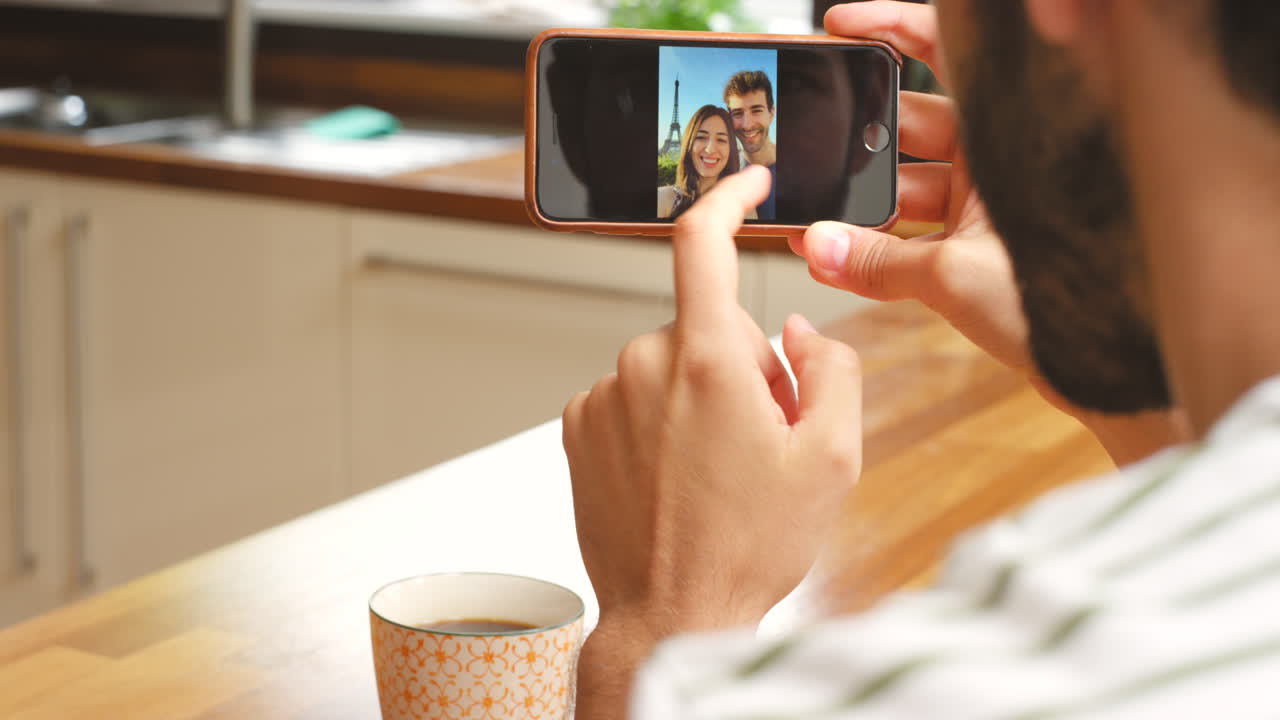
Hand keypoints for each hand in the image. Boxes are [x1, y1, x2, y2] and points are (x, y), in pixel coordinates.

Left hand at [563, 166, 862, 714]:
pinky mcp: (577, 427)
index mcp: (705, 363)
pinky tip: (678, 473)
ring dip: (699, 394)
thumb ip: (831, 370)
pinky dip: (659, 417)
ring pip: (668, 362)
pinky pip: (632, 394)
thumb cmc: (746, 548)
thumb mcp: (832, 460)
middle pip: (705, 323)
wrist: (671, 616)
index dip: (728, 197)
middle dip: (741, 359)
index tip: (748, 183)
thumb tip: (801, 330)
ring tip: (718, 468)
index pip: (702, 241)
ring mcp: (602, 398)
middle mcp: (641, 368)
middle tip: (763, 433)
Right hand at [793, 1, 1186, 462]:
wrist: (1116, 370)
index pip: (946, 54)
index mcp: (1009, 137)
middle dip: (856, 140)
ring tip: (814, 224)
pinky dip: (879, 249)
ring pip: (907, 188)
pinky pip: (915, 236)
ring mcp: (988, 206)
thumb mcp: (957, 276)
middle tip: (811, 148)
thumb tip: (816, 247)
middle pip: (911, 124)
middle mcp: (999, 162)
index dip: (891, 29)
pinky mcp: (979, 249)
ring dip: (861, 208)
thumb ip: (878, 261)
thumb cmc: (1075, 305)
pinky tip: (837, 260)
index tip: (839, 28)